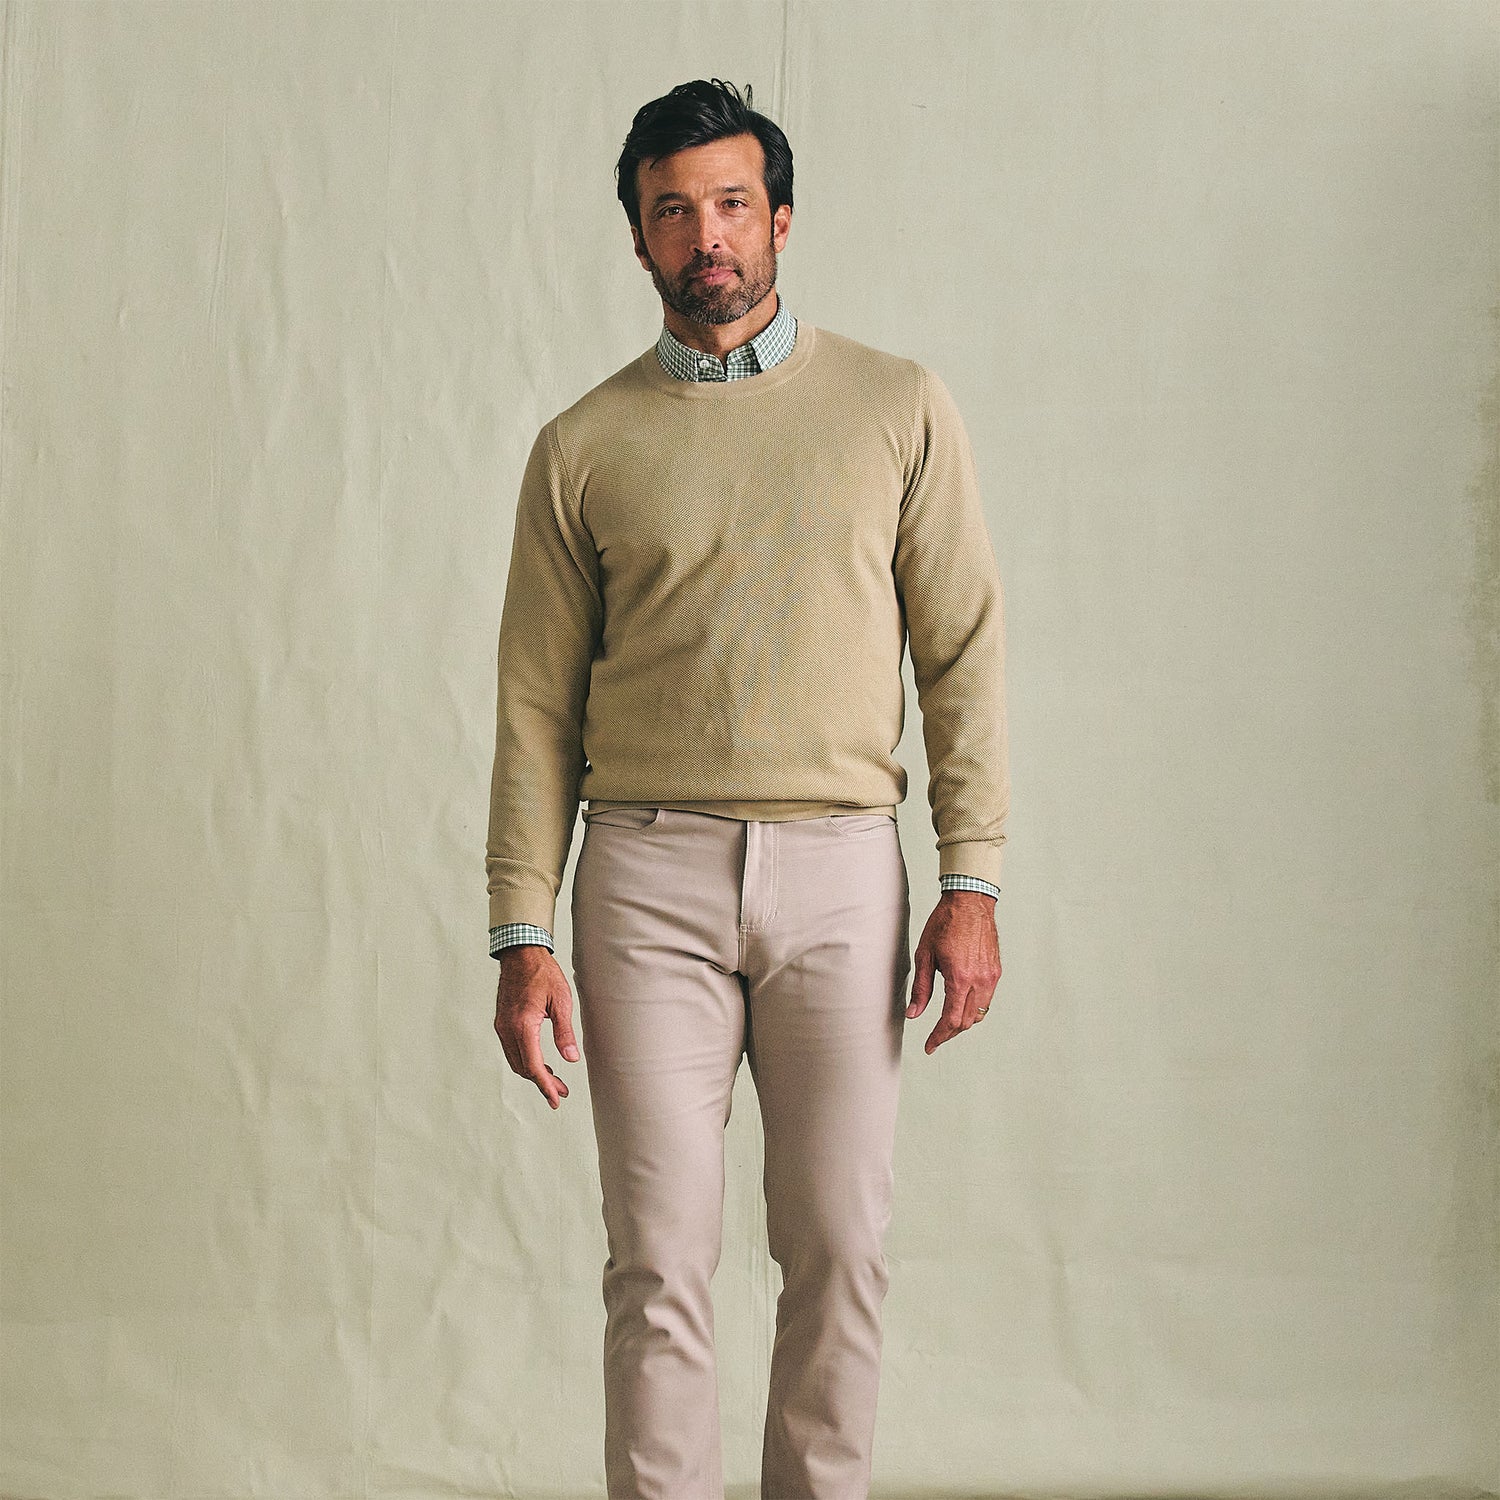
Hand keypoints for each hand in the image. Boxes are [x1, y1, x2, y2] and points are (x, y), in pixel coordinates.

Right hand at [494, 945, 582, 1109]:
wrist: (520, 954)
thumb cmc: (543, 973)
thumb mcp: (561, 1001)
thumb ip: (565, 1032)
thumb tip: (571, 1059)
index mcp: (523, 1026)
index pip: (533, 1066)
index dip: (545, 1085)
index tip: (556, 1099)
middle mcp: (507, 1029)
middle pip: (523, 1068)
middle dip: (542, 1083)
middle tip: (561, 1092)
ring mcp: (502, 1026)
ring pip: (516, 1061)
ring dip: (534, 1073)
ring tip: (554, 1078)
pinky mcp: (502, 1022)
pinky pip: (512, 1050)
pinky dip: (526, 1060)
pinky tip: (541, 1060)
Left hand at [906, 890, 1000, 1053]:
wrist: (970, 902)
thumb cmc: (945, 923)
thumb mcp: (925, 954)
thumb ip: (921, 987)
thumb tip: (913, 1014)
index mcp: (959, 978)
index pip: (950, 1020)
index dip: (938, 1037)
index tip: (929, 1046)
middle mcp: (979, 980)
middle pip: (966, 1022)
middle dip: (949, 1033)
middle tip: (935, 1037)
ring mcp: (990, 977)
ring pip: (979, 1014)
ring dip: (962, 1023)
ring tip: (946, 1023)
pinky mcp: (996, 971)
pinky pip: (986, 1000)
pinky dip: (974, 1009)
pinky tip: (961, 1005)